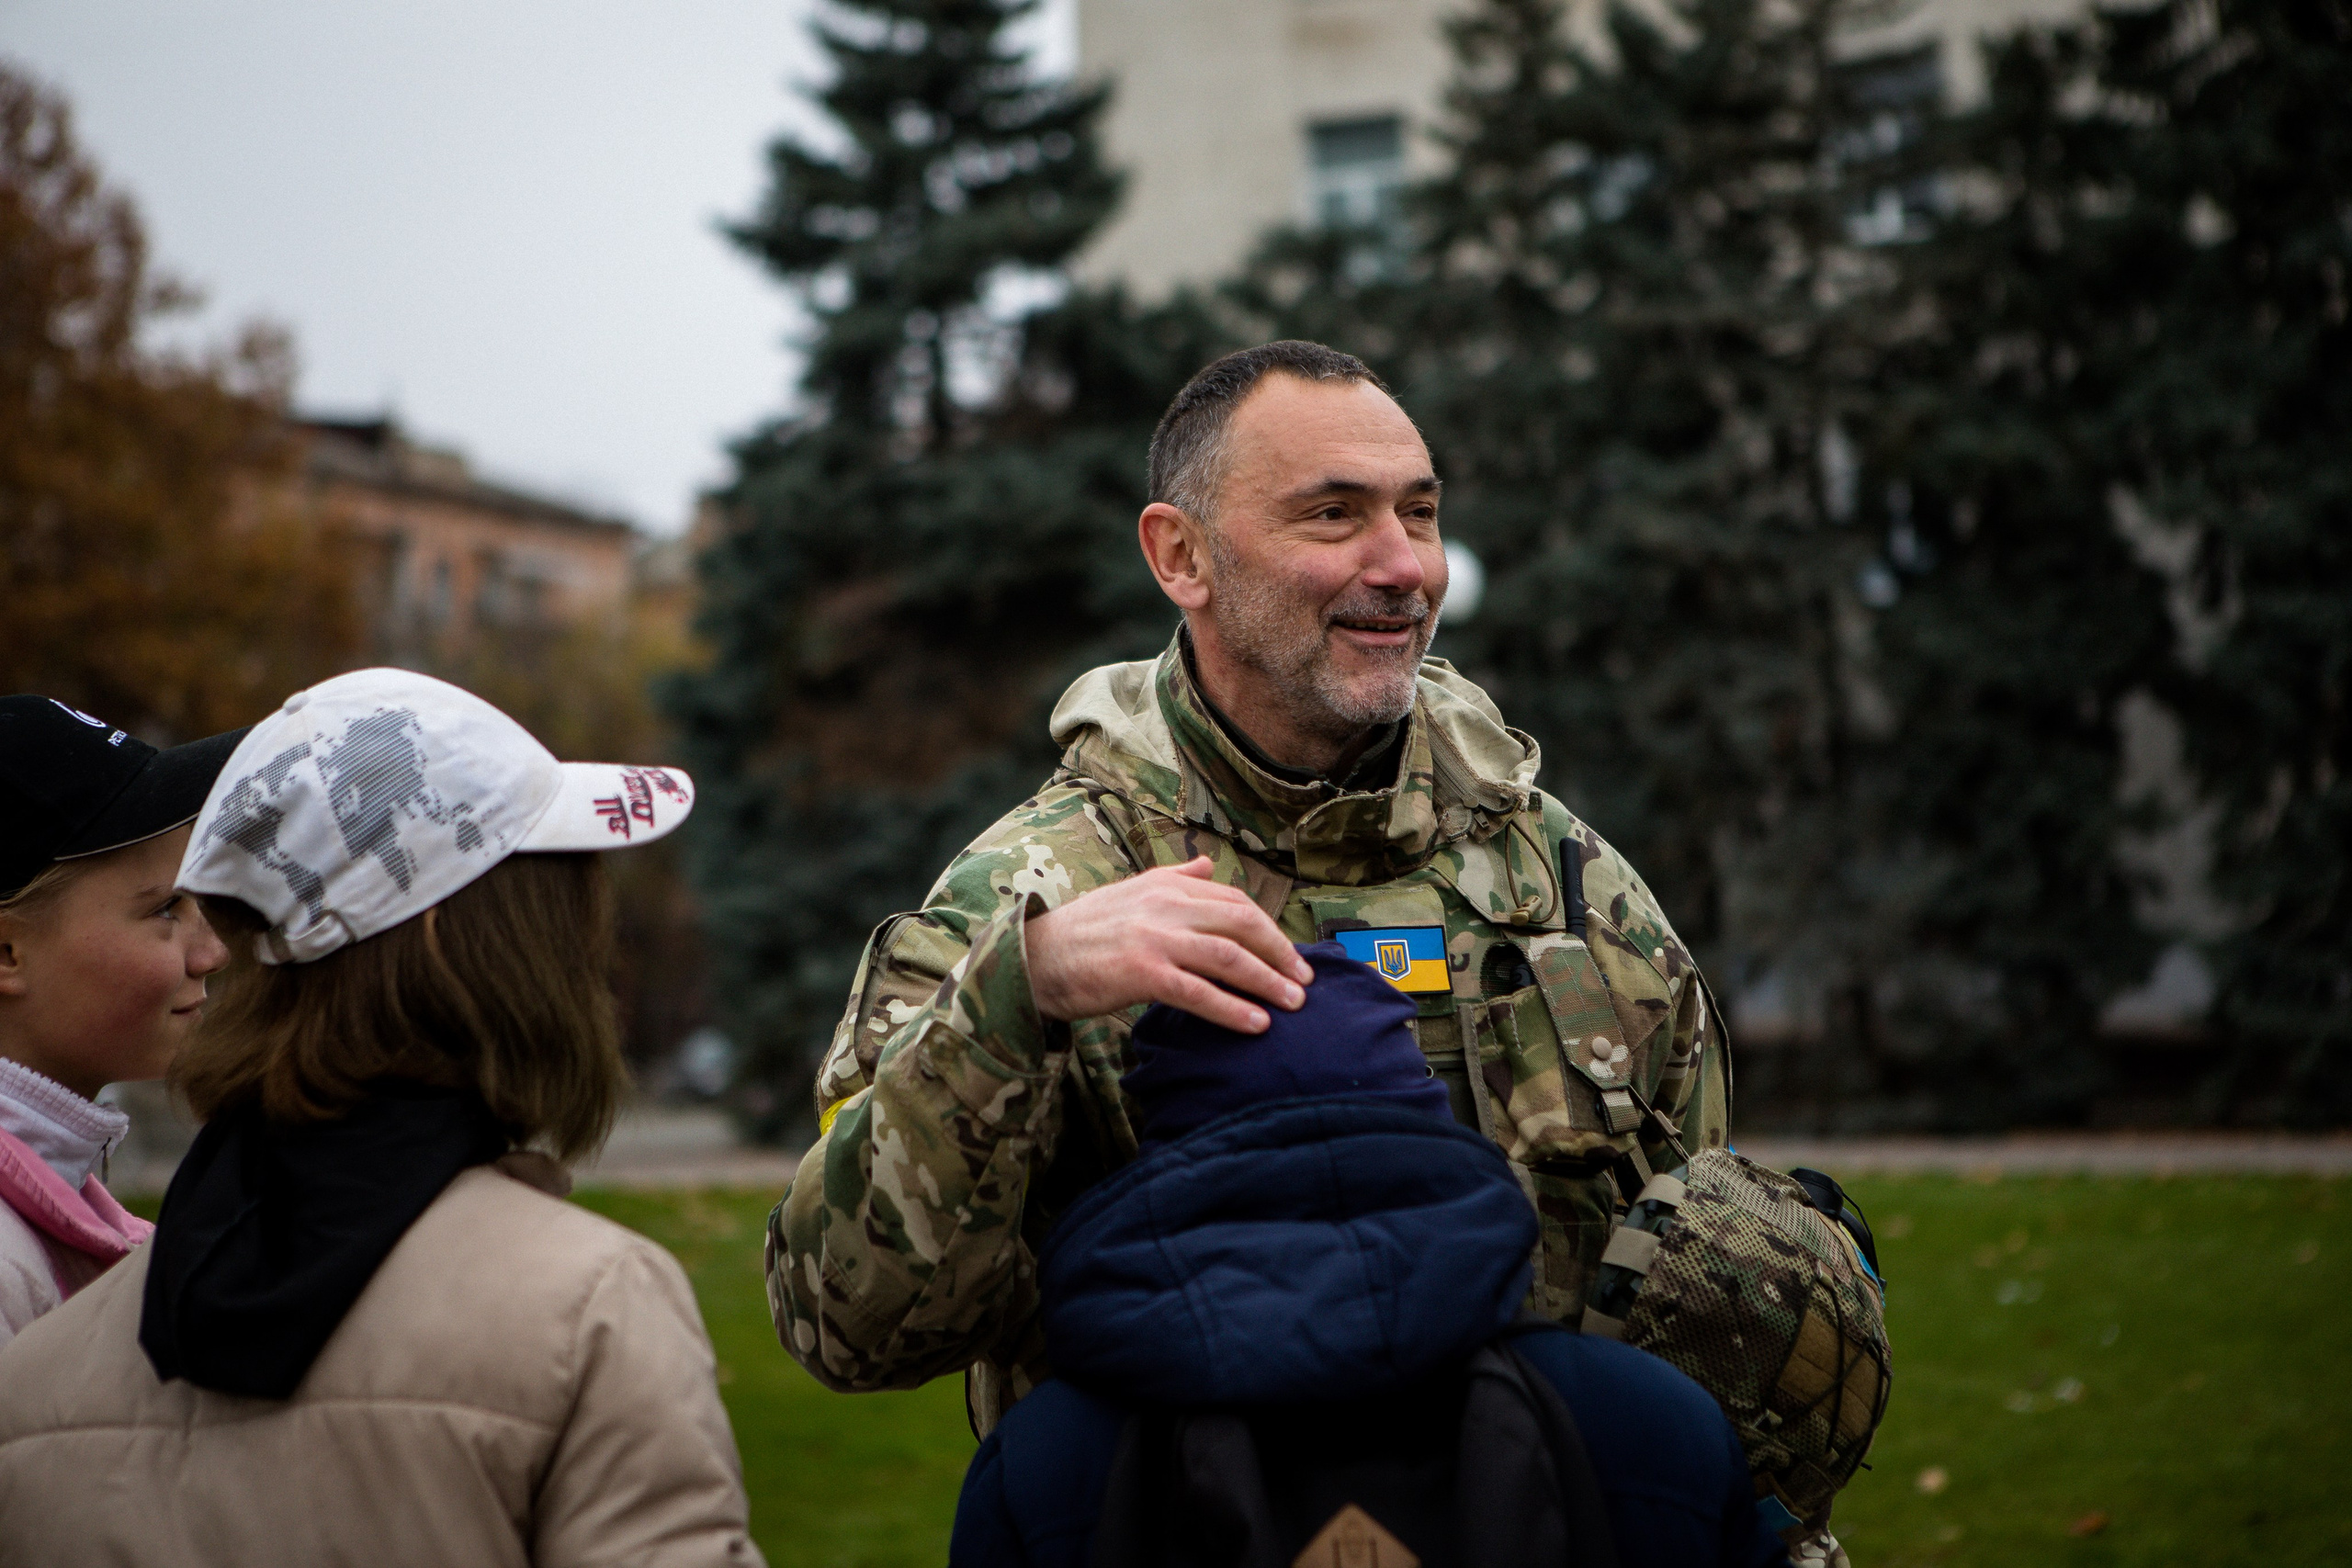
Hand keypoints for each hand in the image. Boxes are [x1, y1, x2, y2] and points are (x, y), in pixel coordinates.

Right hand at [1026, 857, 1313, 1032]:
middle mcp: (1166, 905)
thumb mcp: (1130, 892)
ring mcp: (1155, 938)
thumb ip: (1174, 878)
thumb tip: (1208, 865)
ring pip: (1228, 957)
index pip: (1234, 901)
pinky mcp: (1141, 972)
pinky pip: (1199, 992)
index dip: (1269, 929)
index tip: (1291, 954)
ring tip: (1293, 1005)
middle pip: (1242, 924)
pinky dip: (1233, 1009)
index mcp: (1166, 885)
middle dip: (1280, 953)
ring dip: (1268, 982)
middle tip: (1305, 982)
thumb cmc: (1085, 931)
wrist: (1034, 958)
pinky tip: (1256, 1024)